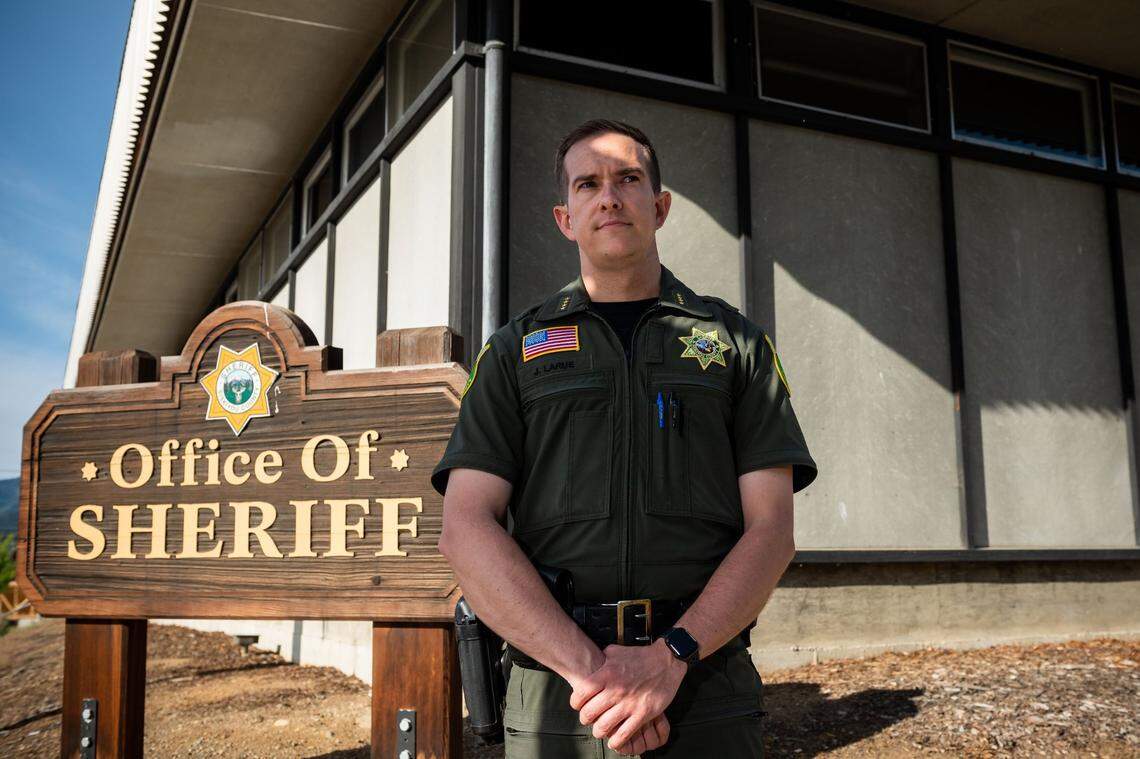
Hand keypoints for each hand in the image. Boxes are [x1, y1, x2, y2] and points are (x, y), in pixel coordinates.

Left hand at [570, 639, 687, 749]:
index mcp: (607, 674)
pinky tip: (614, 740)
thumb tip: (590, 662)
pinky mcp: (643, 714)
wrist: (667, 661)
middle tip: (588, 719)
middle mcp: (616, 690)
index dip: (576, 702)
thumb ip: (601, 659)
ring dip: (598, 731)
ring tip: (600, 730)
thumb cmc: (641, 656)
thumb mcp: (616, 651)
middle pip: (590, 713)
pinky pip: (624, 734)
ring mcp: (629, 704)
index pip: (581, 693)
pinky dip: (616, 741)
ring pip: (604, 726)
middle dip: (585, 719)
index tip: (578, 705)